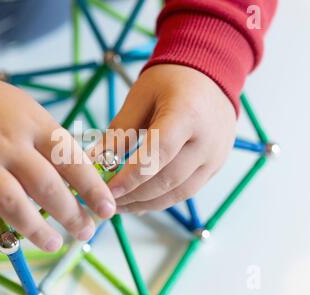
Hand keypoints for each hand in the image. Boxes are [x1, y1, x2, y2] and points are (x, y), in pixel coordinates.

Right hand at [0, 61, 115, 250]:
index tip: (107, 210)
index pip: (70, 160)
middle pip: (45, 185)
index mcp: (35, 125)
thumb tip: (81, 180)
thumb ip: (52, 143)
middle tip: (85, 232)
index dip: (92, 188)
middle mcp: (9, 144)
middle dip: (70, 214)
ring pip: (9, 200)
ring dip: (33, 228)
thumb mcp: (31, 112)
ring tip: (53, 243)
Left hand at [97, 65, 235, 212]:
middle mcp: (208, 140)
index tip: (108, 190)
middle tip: (107, 201)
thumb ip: (119, 131)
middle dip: (134, 195)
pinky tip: (139, 200)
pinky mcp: (215, 167)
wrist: (211, 75)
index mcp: (188, 113)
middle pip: (168, 179)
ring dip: (146, 203)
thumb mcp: (140, 97)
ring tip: (120, 204)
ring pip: (178, 193)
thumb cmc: (171, 81)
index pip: (159, 153)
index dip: (132, 176)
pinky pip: (186, 191)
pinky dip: (161, 199)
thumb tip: (94, 162)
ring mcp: (216, 156)